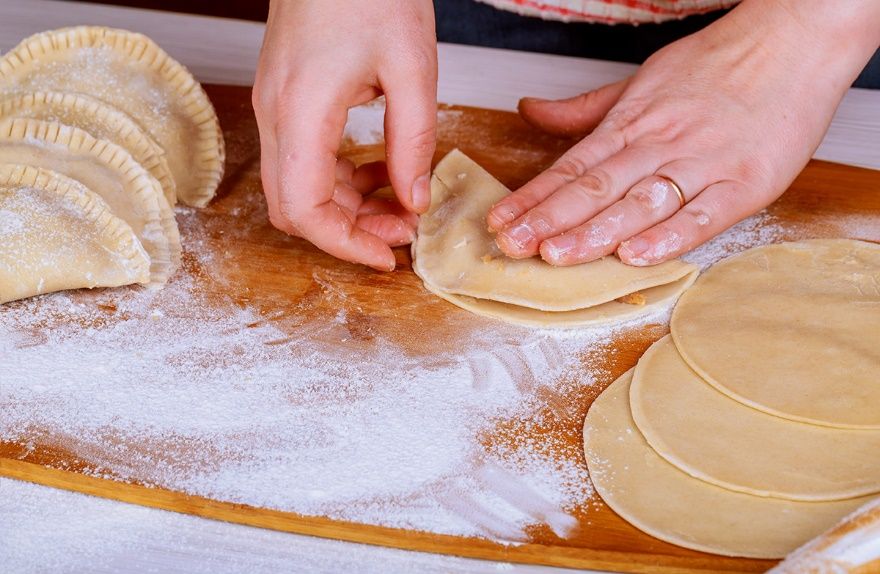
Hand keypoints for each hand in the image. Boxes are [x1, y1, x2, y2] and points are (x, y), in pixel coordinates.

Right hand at [253, 0, 436, 270]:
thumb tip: (414, 199)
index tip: (388, 256)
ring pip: (297, 188)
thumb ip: (413, 141)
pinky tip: (379, 173)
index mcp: (301, 109)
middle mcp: (276, 114)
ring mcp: (275, 106)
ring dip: (346, 208)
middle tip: (401, 232)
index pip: (305, 209)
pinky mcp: (286, 99)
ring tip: (400, 204)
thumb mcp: (412, 67)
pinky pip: (303, 161)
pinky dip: (339, 180)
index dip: (345, 245)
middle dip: (348, 232)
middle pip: (293, 208)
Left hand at [487, 0, 879, 265]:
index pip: (572, 167)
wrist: (794, 39)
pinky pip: (703, 215)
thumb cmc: (717, 65)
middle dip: (550, 220)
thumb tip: (529, 110)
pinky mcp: (746, 183)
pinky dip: (670, 237)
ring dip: (595, 232)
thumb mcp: (640, 82)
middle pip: (597, 188)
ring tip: (556, 255)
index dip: (534, 197)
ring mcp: (703, 164)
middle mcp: (661, 144)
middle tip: (512, 246)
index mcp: (633, 123)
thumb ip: (583, 109)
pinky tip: (636, 256)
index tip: (501, 221)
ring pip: (640, 203)